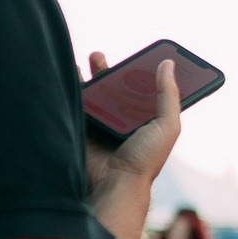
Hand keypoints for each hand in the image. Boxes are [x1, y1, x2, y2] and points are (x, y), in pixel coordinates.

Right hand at [82, 51, 182, 196]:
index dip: (144, 73)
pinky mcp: (84, 130)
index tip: (142, 55)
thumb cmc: (145, 159)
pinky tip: (68, 74)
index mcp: (147, 120)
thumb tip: (167, 64)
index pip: (146, 91)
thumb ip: (168, 95)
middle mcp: (124, 121)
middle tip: (100, 56)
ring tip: (87, 59)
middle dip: (109, 71)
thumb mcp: (167, 125)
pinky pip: (76, 105)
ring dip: (89, 76)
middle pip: (116, 89)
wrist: (114, 183)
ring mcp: (102, 125)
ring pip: (95, 95)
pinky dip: (72, 90)